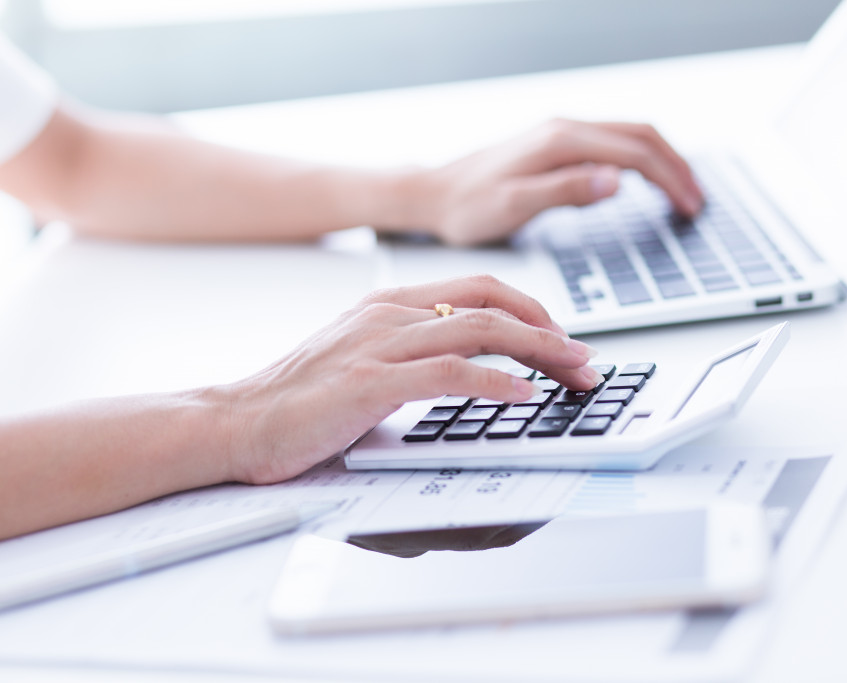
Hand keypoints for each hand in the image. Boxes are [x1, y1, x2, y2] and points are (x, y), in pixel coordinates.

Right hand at [224, 274, 601, 484]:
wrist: (236, 421)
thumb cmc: (296, 399)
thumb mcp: (360, 358)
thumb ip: (409, 352)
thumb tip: (466, 364)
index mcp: (387, 304)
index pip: (477, 290)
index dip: (529, 310)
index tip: (560, 337)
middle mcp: (387, 314)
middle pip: (489, 304)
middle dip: (547, 329)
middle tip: (585, 358)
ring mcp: (377, 344)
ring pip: (478, 331)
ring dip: (537, 351)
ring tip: (573, 371)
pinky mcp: (368, 382)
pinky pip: (447, 373)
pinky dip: (494, 381)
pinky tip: (523, 394)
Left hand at [413, 118, 703, 245]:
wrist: (432, 195)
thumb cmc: (467, 207)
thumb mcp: (514, 206)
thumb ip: (566, 192)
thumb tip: (617, 181)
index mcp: (560, 141)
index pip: (634, 153)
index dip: (669, 180)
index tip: (689, 207)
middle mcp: (564, 129)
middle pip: (640, 136)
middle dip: (676, 167)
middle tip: (697, 202)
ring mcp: (560, 134)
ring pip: (628, 136)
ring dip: (662, 161)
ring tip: (682, 193)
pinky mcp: (554, 145)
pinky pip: (611, 144)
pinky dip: (639, 159)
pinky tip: (643, 182)